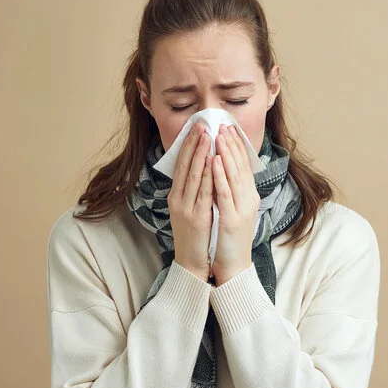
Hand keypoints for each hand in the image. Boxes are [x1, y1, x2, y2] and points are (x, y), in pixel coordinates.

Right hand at [169, 122, 214, 282]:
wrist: (191, 262)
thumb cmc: (195, 236)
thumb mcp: (191, 209)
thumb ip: (194, 191)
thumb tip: (202, 170)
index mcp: (176, 196)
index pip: (181, 165)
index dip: (189, 146)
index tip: (196, 128)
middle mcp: (177, 199)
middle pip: (185, 166)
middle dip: (194, 144)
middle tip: (202, 124)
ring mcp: (185, 208)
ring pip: (192, 176)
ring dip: (200, 154)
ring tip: (207, 136)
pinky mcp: (195, 217)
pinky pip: (202, 192)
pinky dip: (206, 175)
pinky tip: (211, 161)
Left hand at [210, 124, 259, 284]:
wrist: (234, 266)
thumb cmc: (230, 240)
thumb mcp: (234, 211)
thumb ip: (232, 192)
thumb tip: (224, 173)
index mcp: (249, 197)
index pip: (243, 166)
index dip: (236, 147)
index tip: (228, 129)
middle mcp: (249, 200)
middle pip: (240, 167)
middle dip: (231, 144)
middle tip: (223, 124)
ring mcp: (242, 209)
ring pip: (234, 176)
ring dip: (227, 154)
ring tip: (219, 135)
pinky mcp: (232, 219)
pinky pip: (225, 193)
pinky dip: (221, 175)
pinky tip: (215, 161)